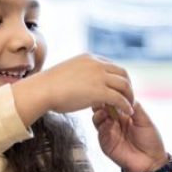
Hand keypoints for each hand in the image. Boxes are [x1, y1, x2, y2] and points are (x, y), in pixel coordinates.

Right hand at [12, 54, 133, 125]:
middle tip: (128, 99)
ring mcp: (99, 76)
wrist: (42, 90)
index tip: (118, 90)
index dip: (118, 79)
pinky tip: (126, 112)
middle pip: (123, 73)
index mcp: (90, 58)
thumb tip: (81, 84)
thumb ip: (80, 76)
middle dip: (128, 87)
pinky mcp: (99, 90)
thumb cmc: (49, 86)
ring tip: (129, 107)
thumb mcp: (69, 73)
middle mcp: (97, 64)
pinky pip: (119, 98)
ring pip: (124, 85)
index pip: (112, 66)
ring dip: (129, 96)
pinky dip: (126, 105)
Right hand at [93, 102, 168, 171]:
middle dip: (101, 102)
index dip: (111, 96)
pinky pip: (100, 131)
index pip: (113, 102)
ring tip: (104, 110)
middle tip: (104, 98)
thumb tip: (126, 95)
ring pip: (97, 118)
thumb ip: (136, 108)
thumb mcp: (145, 120)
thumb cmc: (151, 140)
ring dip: (99, 112)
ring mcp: (109, 132)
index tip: (111, 90)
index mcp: (124, 115)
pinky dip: (101, 125)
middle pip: (102, 108)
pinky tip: (107, 122)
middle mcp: (115, 122)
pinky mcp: (106, 143)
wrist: (151, 161)